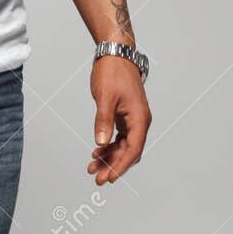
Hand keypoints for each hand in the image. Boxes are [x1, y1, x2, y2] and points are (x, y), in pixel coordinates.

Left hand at [88, 56, 151, 184]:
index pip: (133, 149)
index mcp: (139, 117)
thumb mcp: (105, 98)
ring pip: (124, 146)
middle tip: (98, 178)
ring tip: (92, 168)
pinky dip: (109, 147)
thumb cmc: (113, 73)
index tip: (109, 177)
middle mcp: (140, 121)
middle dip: (114, 166)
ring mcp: (133, 119)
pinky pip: (120, 138)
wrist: (115, 55)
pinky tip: (97, 153)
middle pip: (129, 151)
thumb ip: (103, 121)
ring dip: (110, 158)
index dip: (121, 165)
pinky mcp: (125, 117)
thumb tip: (101, 142)